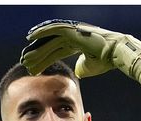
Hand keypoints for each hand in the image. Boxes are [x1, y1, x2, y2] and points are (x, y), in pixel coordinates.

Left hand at [20, 19, 140, 87]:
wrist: (115, 53)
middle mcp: (73, 37)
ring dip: (37, 47)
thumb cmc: (105, 61)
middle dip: (37, 55)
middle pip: (50, 46)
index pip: (55, 52)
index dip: (43, 60)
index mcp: (76, 44)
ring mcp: (73, 32)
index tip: (32, 69)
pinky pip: (54, 29)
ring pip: (49, 39)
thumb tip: (77, 71)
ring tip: (25, 54)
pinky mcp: (73, 29)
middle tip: (25, 62)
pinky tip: (30, 37)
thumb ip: (81, 68)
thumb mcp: (88, 67)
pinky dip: (42, 32)